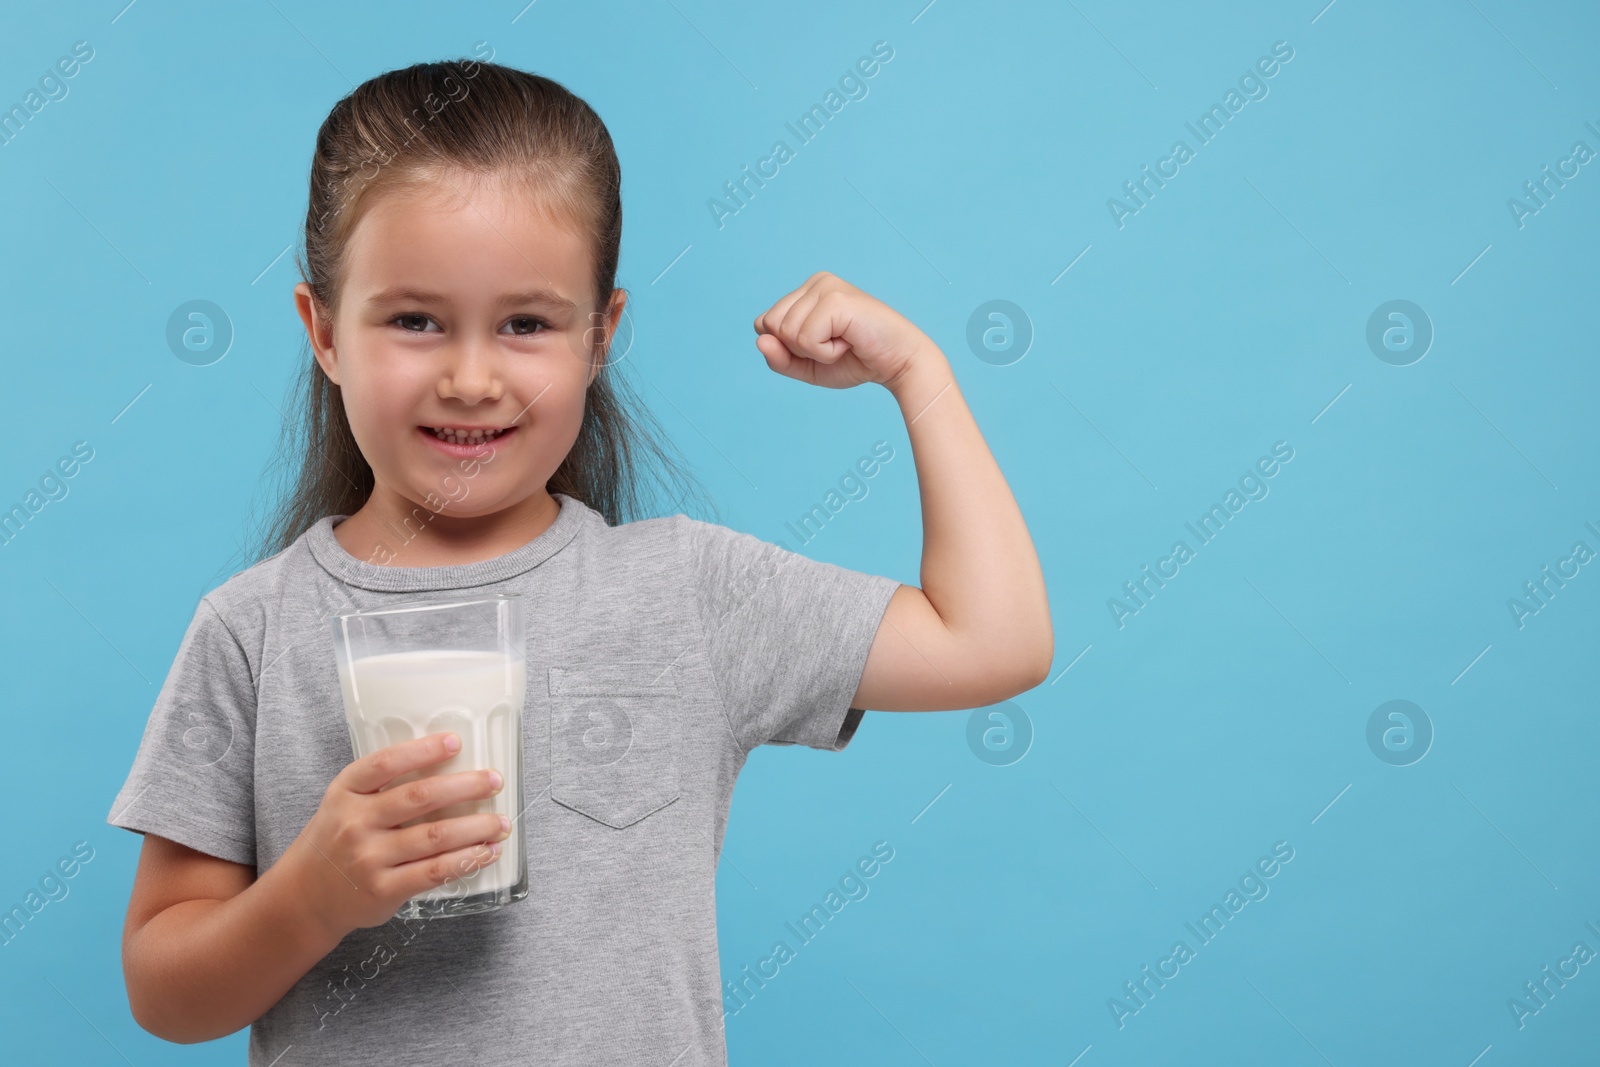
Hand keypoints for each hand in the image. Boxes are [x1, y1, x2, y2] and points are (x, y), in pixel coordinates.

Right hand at [287, 732, 510, 938]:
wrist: (305, 896)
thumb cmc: (336, 840)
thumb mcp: (343, 802)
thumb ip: (381, 786)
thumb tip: (447, 766)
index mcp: (346, 792)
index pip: (385, 763)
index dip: (422, 750)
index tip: (455, 741)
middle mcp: (355, 822)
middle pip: (419, 797)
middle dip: (466, 786)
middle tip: (495, 781)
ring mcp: (369, 858)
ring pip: (434, 836)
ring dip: (476, 828)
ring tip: (501, 823)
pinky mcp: (384, 890)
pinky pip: (434, 872)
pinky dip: (466, 861)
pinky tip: (485, 852)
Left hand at [752, 271, 936, 390]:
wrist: (898, 364)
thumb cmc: (856, 361)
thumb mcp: (807, 366)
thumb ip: (779, 359)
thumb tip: (760, 339)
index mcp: (806, 291)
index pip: (764, 324)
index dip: (787, 348)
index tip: (822, 346)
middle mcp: (814, 282)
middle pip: (770, 326)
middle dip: (798, 349)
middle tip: (834, 344)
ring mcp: (825, 286)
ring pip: (786, 332)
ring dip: (815, 351)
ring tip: (844, 342)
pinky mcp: (836, 299)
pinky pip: (805, 338)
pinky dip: (825, 353)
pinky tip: (849, 342)